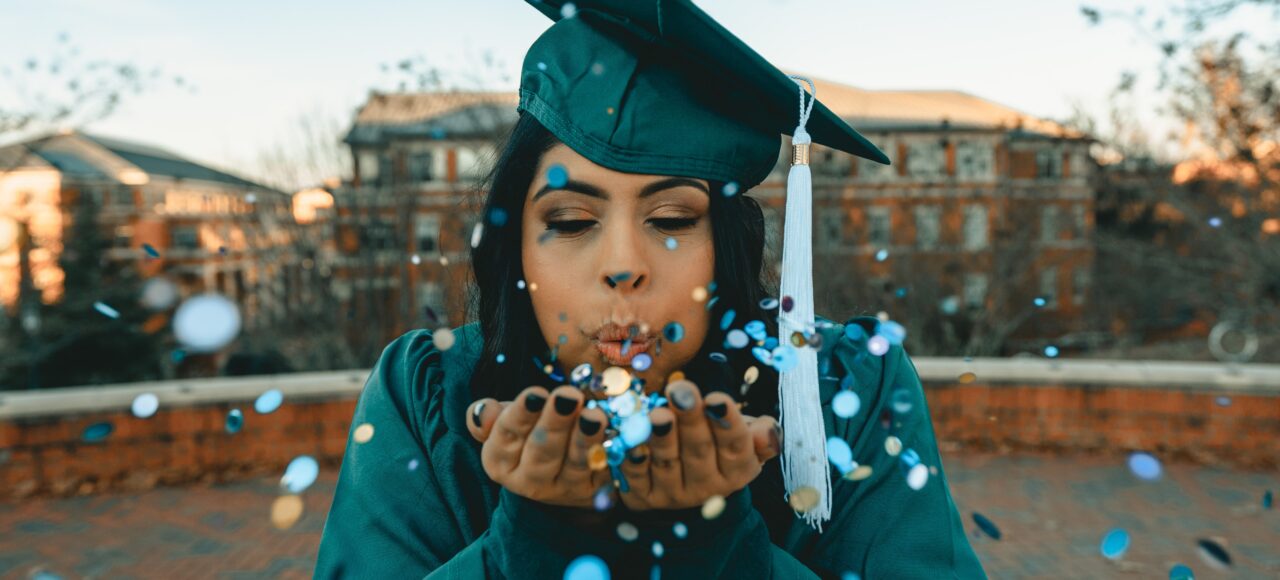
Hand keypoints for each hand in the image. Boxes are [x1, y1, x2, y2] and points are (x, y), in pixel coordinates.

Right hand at [467, 386, 611, 507]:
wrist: (557, 469)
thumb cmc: (526, 432)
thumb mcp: (503, 422)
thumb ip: (487, 417)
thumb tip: (484, 411)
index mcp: (500, 463)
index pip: (506, 438)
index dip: (520, 416)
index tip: (536, 393)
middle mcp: (529, 482)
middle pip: (541, 453)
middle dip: (555, 424)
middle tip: (568, 396)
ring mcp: (564, 489)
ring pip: (575, 464)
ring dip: (586, 439)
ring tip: (595, 415)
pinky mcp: (595, 491)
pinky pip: (605, 470)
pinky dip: (611, 451)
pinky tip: (617, 431)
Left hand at [616, 380, 780, 510]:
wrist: (687, 489)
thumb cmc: (719, 449)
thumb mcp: (746, 441)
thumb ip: (761, 435)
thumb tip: (765, 432)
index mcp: (737, 470)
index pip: (734, 446)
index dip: (726, 423)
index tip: (717, 399)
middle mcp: (707, 487)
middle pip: (698, 451)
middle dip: (690, 420)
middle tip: (681, 392)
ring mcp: (673, 494)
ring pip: (667, 462)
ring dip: (661, 438)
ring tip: (657, 414)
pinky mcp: (643, 496)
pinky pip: (635, 476)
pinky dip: (632, 457)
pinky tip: (628, 438)